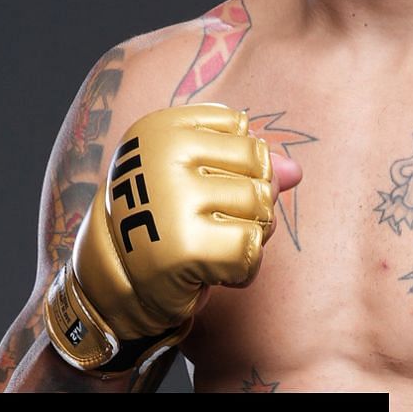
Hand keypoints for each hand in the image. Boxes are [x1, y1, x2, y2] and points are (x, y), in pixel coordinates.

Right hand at [44, 104, 275, 372]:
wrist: (116, 281)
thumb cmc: (164, 221)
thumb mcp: (199, 180)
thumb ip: (248, 166)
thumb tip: (296, 171)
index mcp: (161, 129)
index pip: (244, 134)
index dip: (239, 167)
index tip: (201, 187)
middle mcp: (163, 156)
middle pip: (259, 168)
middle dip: (251, 203)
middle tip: (210, 223)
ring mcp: (173, 199)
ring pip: (261, 207)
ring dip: (249, 236)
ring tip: (211, 246)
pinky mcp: (186, 246)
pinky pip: (251, 249)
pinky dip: (242, 269)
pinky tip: (212, 271)